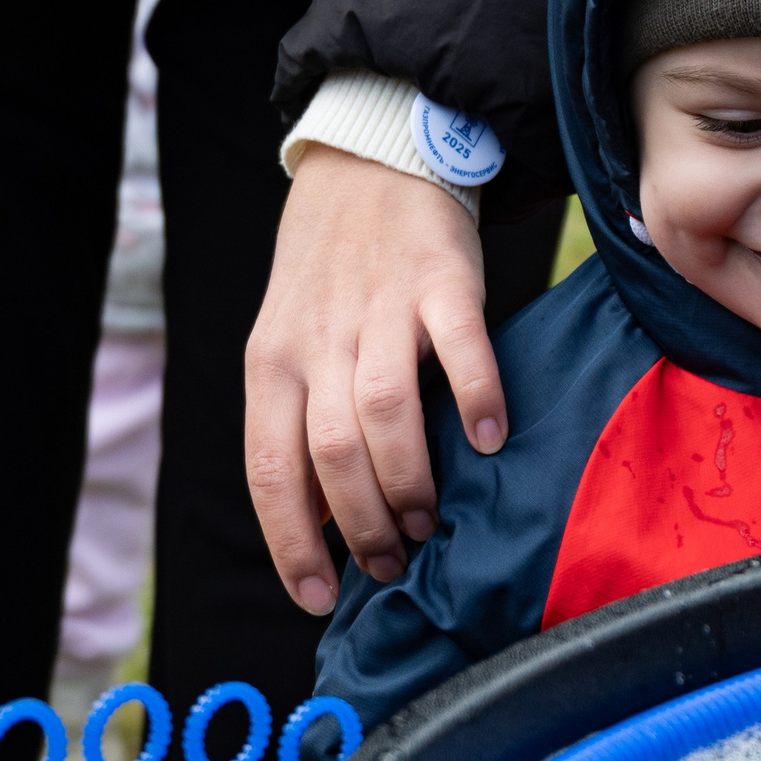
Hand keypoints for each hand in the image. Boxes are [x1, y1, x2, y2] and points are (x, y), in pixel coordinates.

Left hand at [246, 145, 507, 614]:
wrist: (370, 163)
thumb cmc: (332, 272)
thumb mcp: (289, 343)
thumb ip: (300, 421)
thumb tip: (320, 520)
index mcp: (271, 362)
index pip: (271, 470)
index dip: (292, 543)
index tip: (319, 597)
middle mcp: (318, 340)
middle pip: (330, 452)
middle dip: (361, 526)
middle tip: (392, 564)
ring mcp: (381, 309)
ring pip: (383, 412)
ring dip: (408, 480)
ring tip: (427, 522)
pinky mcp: (441, 280)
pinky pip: (459, 347)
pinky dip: (475, 397)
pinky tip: (488, 440)